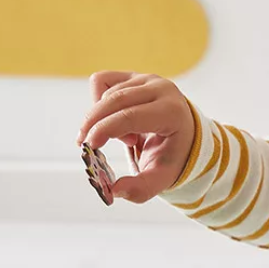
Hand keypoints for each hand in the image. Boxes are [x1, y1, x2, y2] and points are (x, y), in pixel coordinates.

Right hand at [76, 71, 195, 202]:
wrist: (183, 136)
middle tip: (85, 146)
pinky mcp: (134, 76)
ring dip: (102, 118)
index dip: (104, 129)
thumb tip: (112, 191)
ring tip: (122, 138)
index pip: (130, 116)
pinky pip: (102, 81)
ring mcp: (147, 79)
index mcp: (172, 112)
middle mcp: (162, 89)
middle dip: (93, 123)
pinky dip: (98, 101)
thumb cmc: (172, 156)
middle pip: (114, 100)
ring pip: (106, 93)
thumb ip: (139, 189)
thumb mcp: (161, 178)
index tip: (89, 146)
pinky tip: (113, 118)